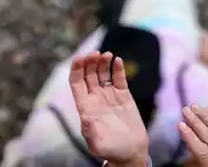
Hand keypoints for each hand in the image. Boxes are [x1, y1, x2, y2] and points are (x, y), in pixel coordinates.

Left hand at [69, 51, 149, 166]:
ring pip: (102, 72)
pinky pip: (119, 78)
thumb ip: (91, 132)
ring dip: (103, 61)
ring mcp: (109, 95)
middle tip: (95, 54)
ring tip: (107, 55)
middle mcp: (95, 98)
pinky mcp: (123, 96)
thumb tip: (85, 118)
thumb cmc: (112, 151)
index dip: (76, 69)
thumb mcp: (98, 145)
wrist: (131, 153)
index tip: (80, 58)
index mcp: (86, 106)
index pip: (76, 83)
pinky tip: (118, 60)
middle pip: (88, 74)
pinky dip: (118, 68)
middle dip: (90, 61)